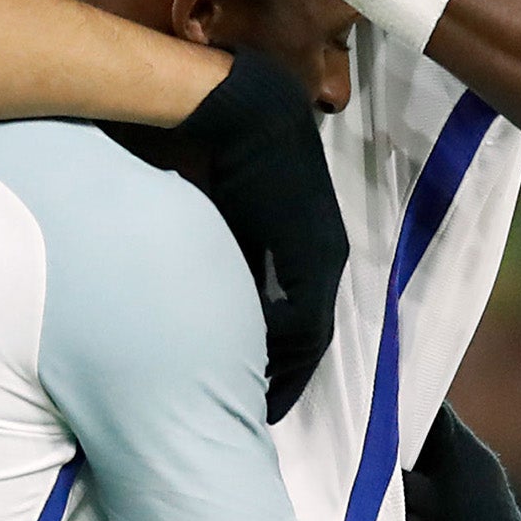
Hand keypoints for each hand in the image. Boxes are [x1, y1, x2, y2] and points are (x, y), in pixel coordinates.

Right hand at [161, 47, 349, 421]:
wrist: (237, 110)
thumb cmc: (220, 152)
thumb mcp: (220, 217)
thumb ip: (223, 251)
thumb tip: (196, 285)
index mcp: (305, 243)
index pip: (301, 317)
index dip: (279, 356)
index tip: (254, 387)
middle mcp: (324, 253)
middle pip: (312, 335)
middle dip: (286, 376)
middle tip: (261, 411)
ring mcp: (323, 254)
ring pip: (311, 335)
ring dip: (285, 371)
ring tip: (258, 404)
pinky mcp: (313, 254)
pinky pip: (304, 320)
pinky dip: (281, 350)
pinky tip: (252, 368)